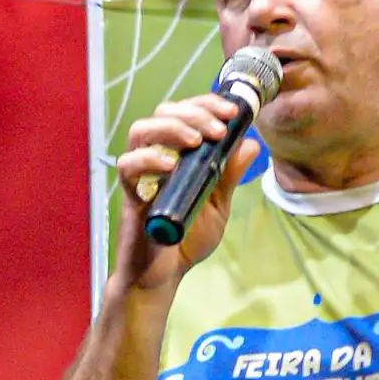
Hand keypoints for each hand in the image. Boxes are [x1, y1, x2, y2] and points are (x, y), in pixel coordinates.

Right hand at [107, 73, 269, 288]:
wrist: (164, 276)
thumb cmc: (186, 240)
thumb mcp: (217, 205)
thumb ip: (229, 175)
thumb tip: (252, 143)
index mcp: (177, 154)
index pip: (185, 113)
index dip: (207, 104)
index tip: (232, 111)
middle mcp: (156, 157)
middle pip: (163, 112)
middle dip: (194, 111)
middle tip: (218, 127)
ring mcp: (140, 174)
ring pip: (141, 130)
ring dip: (171, 127)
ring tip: (196, 140)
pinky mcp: (130, 195)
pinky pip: (127, 166)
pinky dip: (147, 159)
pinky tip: (170, 165)